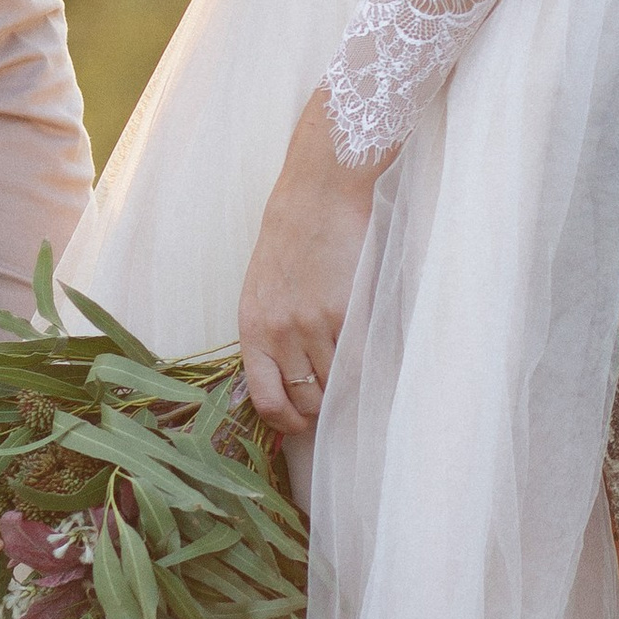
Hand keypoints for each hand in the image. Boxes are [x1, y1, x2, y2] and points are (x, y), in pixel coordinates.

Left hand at [238, 84, 385, 435]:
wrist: (318, 194)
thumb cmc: (291, 238)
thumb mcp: (263, 288)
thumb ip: (270, 334)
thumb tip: (286, 379)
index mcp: (253, 326)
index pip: (266, 399)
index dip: (286, 422)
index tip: (299, 424)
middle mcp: (280, 332)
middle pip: (306, 401)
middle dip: (319, 406)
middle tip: (330, 392)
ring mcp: (315, 325)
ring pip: (334, 385)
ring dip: (343, 384)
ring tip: (347, 365)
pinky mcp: (348, 313)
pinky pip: (359, 361)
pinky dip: (365, 366)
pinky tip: (365, 351)